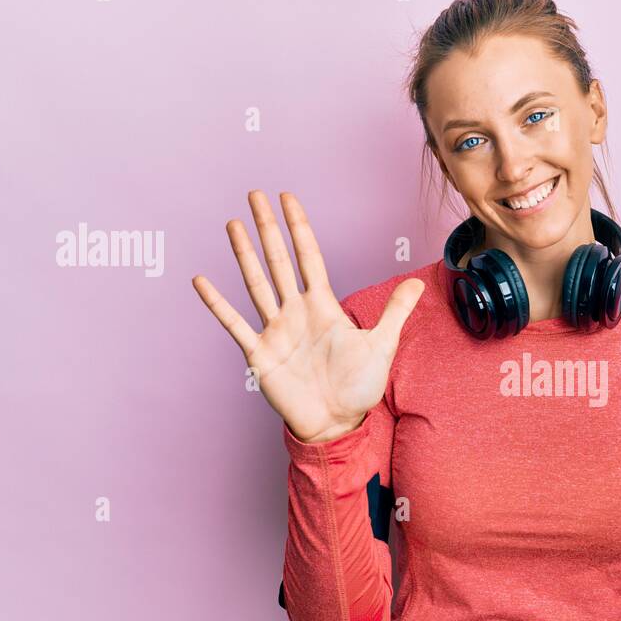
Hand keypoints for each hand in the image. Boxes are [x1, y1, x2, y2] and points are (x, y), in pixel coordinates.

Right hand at [192, 191, 424, 443]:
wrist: (337, 425)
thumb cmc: (358, 388)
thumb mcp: (382, 346)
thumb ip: (395, 312)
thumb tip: (419, 283)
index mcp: (323, 306)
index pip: (309, 257)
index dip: (299, 228)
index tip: (288, 199)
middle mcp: (296, 312)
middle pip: (278, 261)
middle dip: (268, 228)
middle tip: (255, 195)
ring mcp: (276, 331)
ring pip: (256, 283)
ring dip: (243, 254)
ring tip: (233, 224)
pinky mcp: (260, 354)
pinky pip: (234, 324)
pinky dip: (217, 303)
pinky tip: (202, 281)